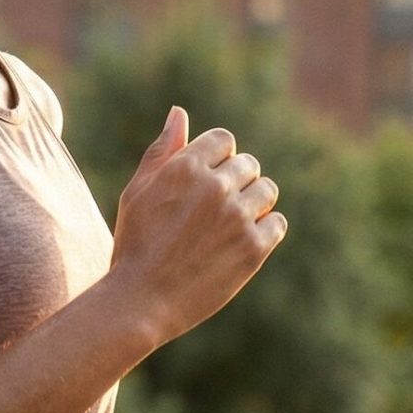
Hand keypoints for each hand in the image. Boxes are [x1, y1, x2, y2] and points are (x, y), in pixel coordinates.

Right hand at [107, 106, 286, 344]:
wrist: (142, 300)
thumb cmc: (135, 244)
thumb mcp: (138, 191)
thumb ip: (163, 150)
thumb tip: (179, 112)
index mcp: (186, 167)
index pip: (224, 140)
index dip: (218, 159)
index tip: (206, 182)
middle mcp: (215, 186)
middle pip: (248, 164)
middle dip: (236, 181)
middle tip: (215, 210)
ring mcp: (237, 217)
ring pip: (267, 190)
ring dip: (253, 203)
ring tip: (230, 225)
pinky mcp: (253, 248)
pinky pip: (277, 223)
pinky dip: (265, 230)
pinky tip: (241, 242)